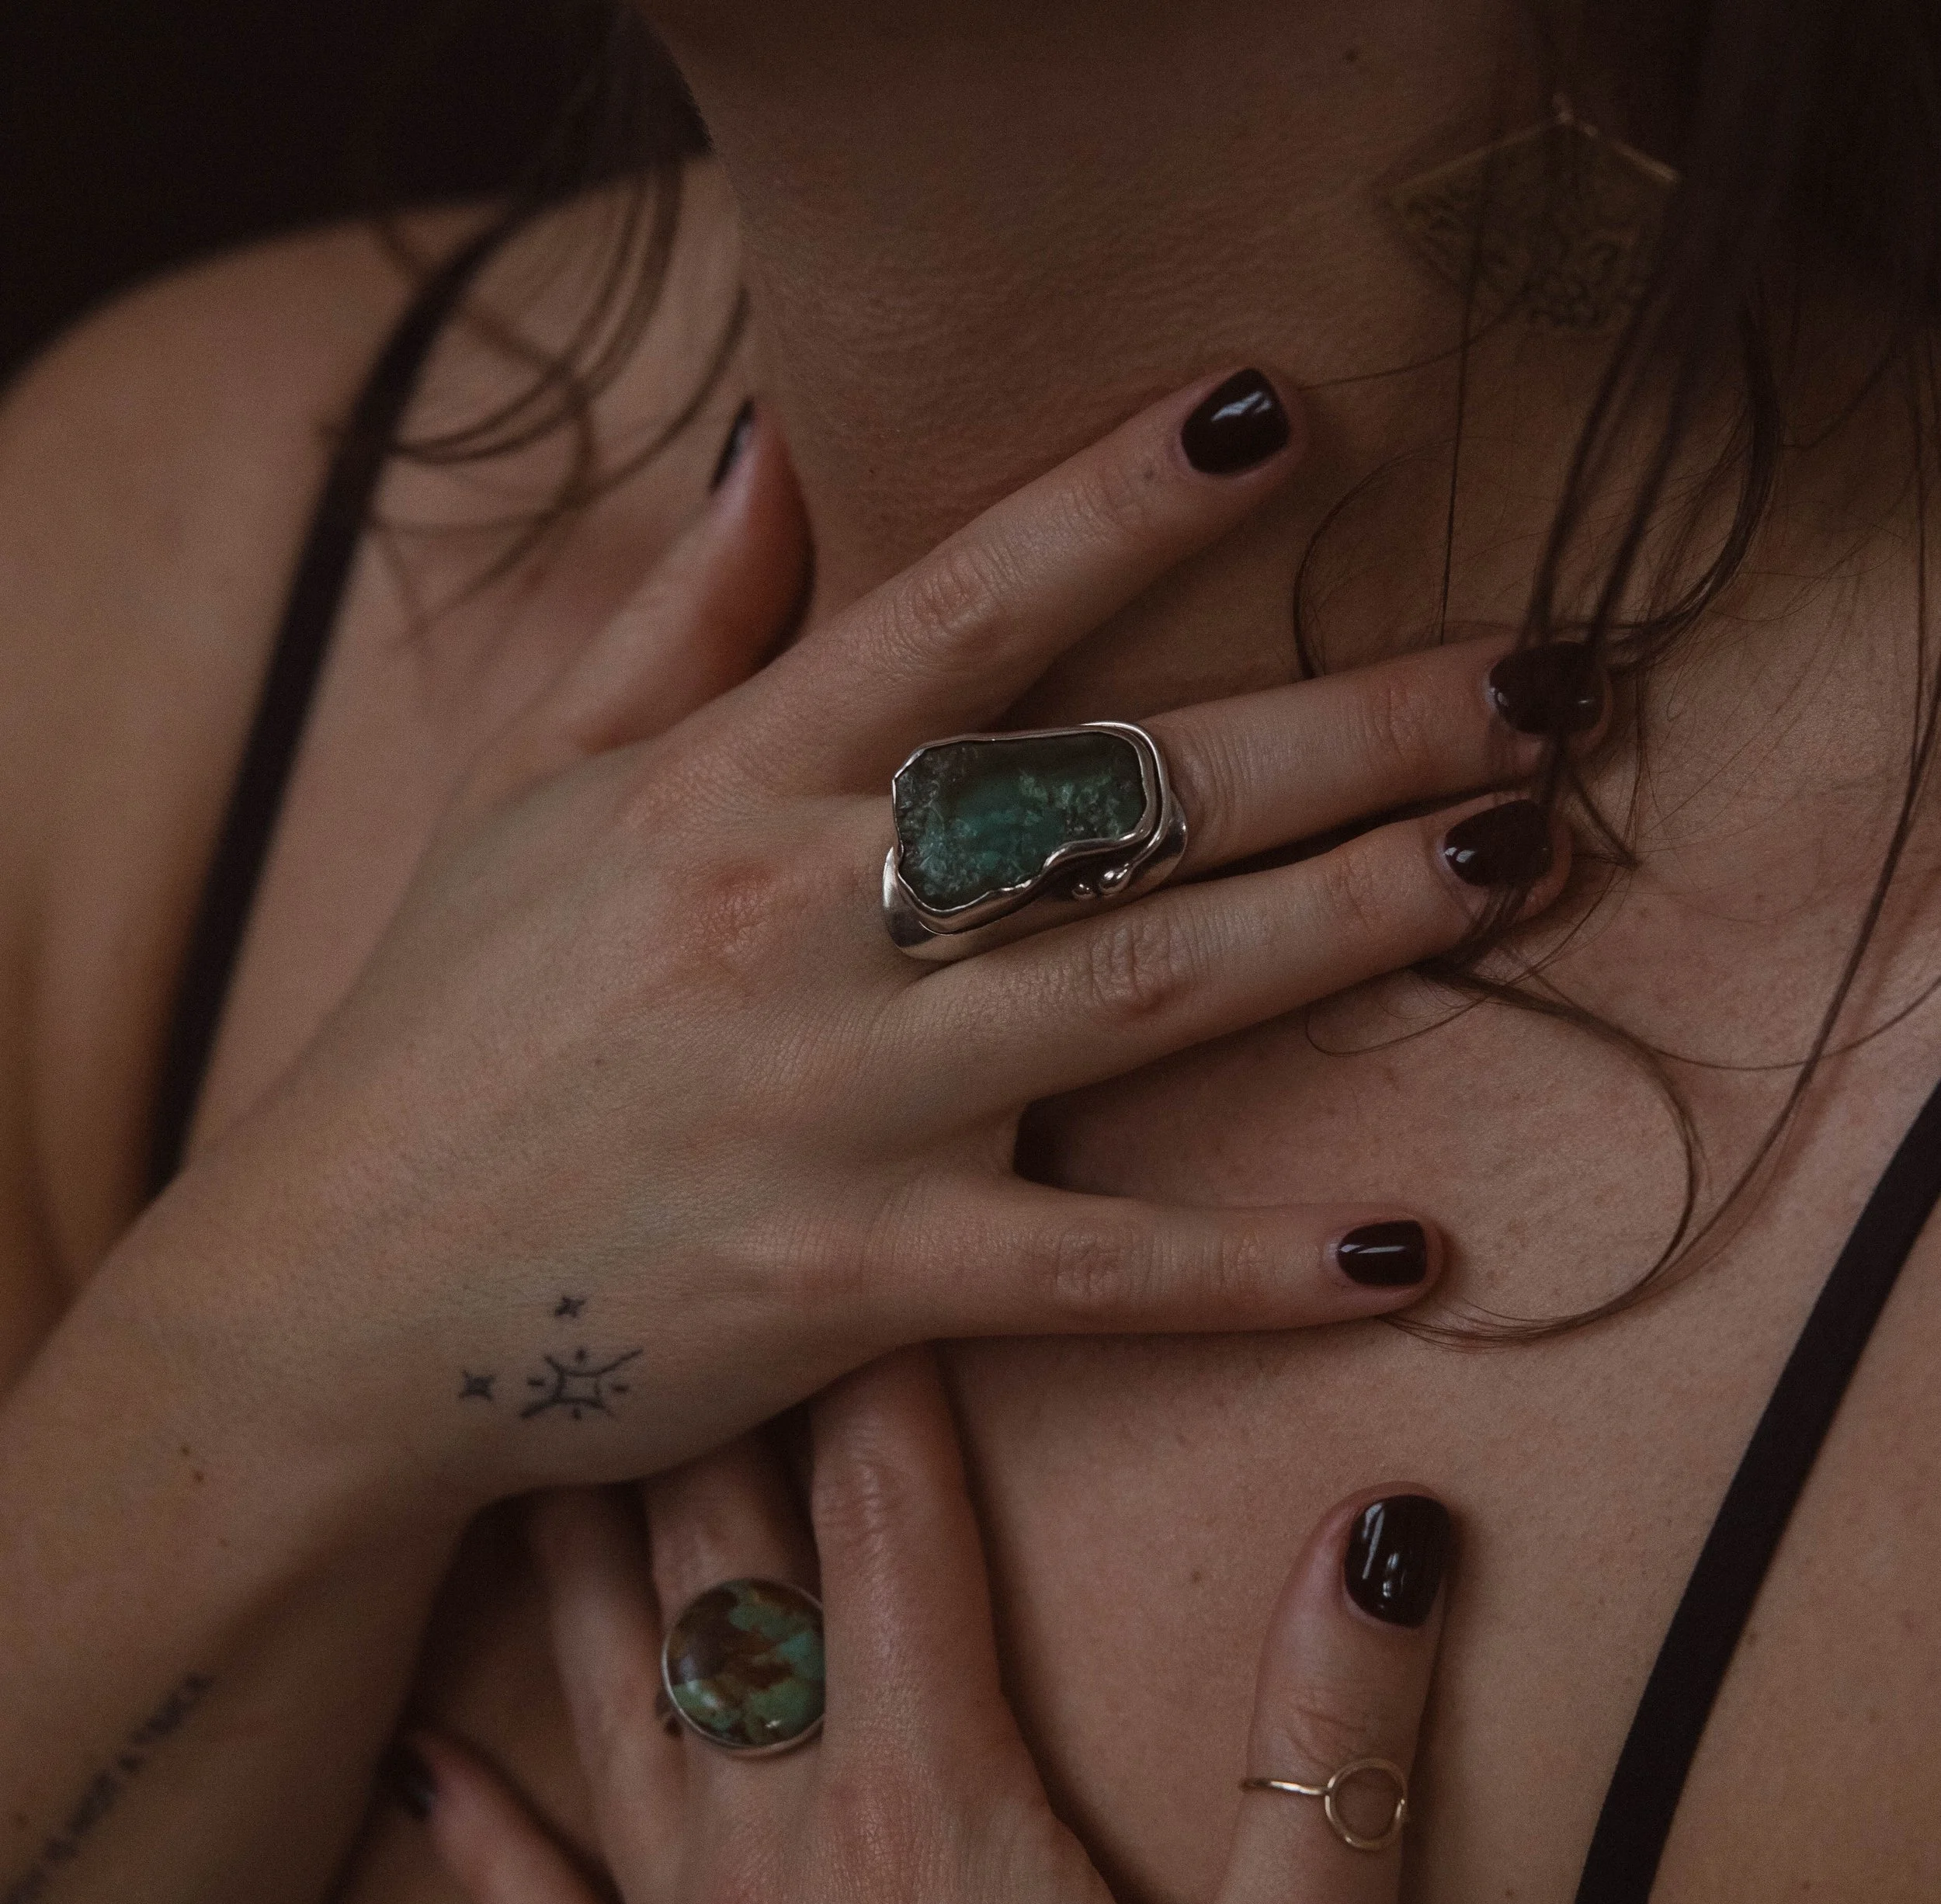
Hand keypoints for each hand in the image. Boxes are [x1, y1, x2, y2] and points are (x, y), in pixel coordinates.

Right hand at [157, 372, 1558, 1526]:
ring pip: (1138, 993)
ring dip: (1348, 924)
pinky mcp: (848, 1281)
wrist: (336, 1297)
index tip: (1284, 412)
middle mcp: (792, 921)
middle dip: (1344, 725)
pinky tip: (1401, 1256)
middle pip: (1115, 793)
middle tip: (1540, 679)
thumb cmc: (445, 1029)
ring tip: (1521, 864)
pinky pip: (1084, 1270)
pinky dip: (1244, 1269)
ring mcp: (830, 1106)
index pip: (955, 609)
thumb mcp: (527, 788)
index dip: (1121, 501)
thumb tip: (780, 440)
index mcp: (721, 784)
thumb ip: (669, 616)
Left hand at [417, 1348, 1452, 1903]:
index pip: (888, 1514)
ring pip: (611, 1703)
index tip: (861, 1228)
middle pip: (724, 1573)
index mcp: (933, 1806)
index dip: (880, 1354)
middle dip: (711, 1408)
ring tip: (541, 1434)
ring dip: (583, 1559)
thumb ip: (1341, 1740)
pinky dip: (474, 1834)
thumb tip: (1387, 1524)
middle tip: (675, 1274)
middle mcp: (778, 1855)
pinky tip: (420, 1759)